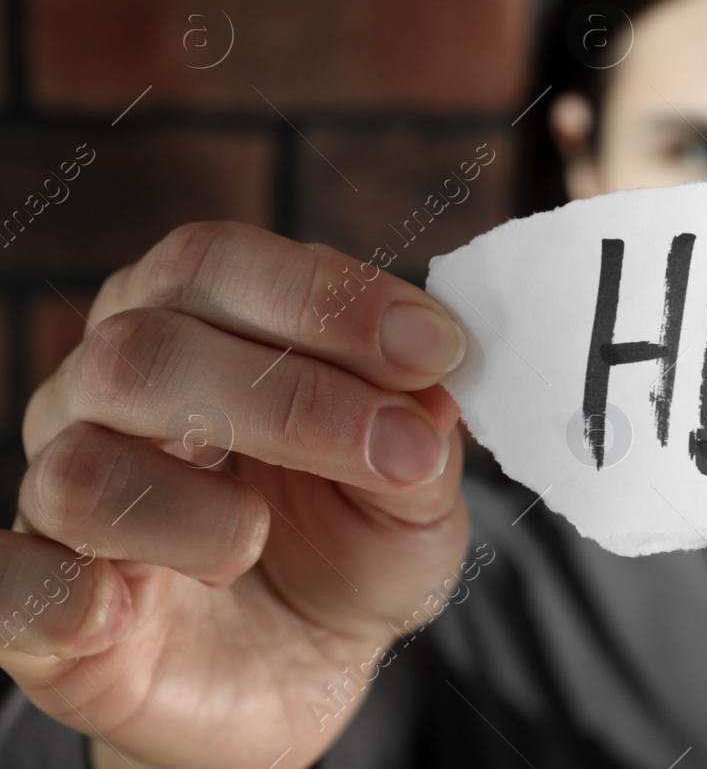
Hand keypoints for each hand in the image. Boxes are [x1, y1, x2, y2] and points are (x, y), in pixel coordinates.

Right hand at [0, 222, 470, 768]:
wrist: (301, 673)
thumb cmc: (350, 547)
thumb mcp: (417, 494)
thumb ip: (422, 437)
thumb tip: (433, 391)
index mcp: (194, 321)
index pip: (218, 264)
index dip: (324, 297)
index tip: (433, 348)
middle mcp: (107, 391)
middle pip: (144, 349)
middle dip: (289, 397)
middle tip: (398, 450)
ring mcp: (60, 495)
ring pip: (82, 467)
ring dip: (196, 509)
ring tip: (258, 541)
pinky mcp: (36, 600)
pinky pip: (8, 580)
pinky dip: (60, 596)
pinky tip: (121, 612)